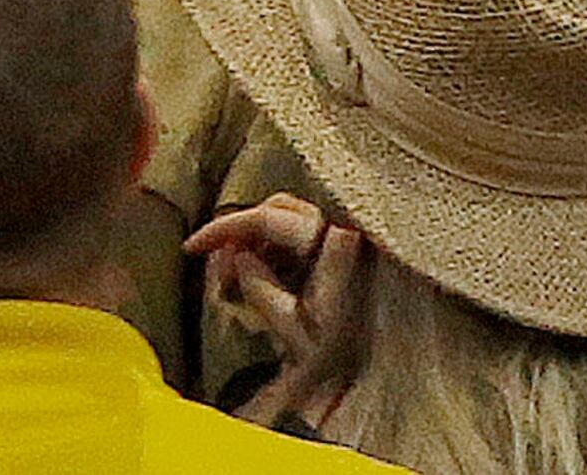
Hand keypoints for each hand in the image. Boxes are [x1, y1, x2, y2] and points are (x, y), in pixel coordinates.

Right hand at [191, 194, 367, 431]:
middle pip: (277, 209)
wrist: (394, 376)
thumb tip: (238, 258)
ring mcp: (349, 239)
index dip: (223, 230)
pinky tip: (268, 279)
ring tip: (241, 277)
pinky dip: (279, 251)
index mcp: (331, 241)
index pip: (265, 218)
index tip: (192, 248)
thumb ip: (260, 288)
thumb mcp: (294, 328)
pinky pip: (304, 237)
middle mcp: (343, 229)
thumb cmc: (348, 356)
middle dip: (241, 231)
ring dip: (259, 241)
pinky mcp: (350, 255)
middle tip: (220, 265)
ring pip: (290, 220)